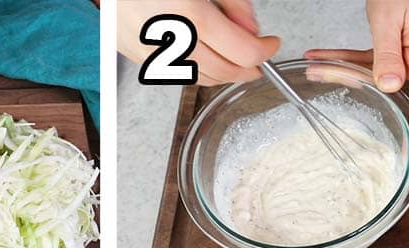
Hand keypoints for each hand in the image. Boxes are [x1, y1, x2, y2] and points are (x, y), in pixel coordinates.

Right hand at [118, 1, 280, 85]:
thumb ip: (232, 1)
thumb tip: (251, 28)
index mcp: (189, 13)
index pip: (242, 51)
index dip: (263, 52)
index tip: (271, 44)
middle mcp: (169, 38)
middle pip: (223, 71)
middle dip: (246, 69)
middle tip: (258, 59)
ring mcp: (152, 52)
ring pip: (199, 78)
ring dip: (222, 74)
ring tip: (233, 59)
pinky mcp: (137, 56)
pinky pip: (175, 74)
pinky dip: (197, 70)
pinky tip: (204, 57)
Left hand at [305, 0, 408, 120]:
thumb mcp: (389, 21)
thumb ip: (388, 56)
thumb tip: (392, 87)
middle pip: (392, 92)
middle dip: (357, 92)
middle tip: (327, 91)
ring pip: (375, 75)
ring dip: (343, 71)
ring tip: (314, 69)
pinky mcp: (397, 46)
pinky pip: (370, 60)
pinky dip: (346, 59)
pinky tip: (321, 57)